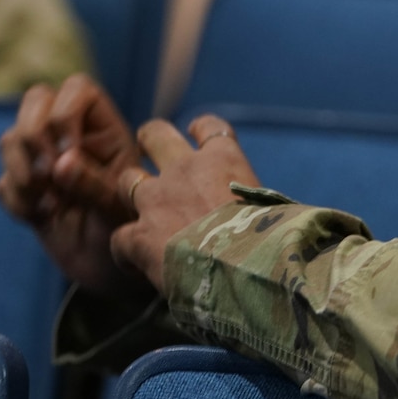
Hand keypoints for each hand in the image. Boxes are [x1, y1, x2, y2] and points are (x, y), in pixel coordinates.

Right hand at [0, 75, 147, 295]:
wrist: (112, 271)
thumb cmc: (129, 232)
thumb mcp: (121, 208)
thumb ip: (94, 183)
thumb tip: (60, 163)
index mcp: (105, 130)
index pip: (78, 89)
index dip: (66, 113)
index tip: (70, 151)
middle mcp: (72, 137)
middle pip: (35, 99)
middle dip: (32, 133)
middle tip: (46, 173)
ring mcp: (43, 162)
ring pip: (11, 138)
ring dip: (21, 169)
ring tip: (46, 201)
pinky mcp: (25, 191)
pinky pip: (3, 182)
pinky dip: (16, 199)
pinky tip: (40, 217)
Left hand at [110, 115, 260, 288]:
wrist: (246, 270)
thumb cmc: (273, 241)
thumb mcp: (276, 208)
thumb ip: (261, 202)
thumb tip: (278, 216)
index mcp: (224, 160)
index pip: (209, 127)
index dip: (202, 131)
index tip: (198, 136)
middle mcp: (184, 170)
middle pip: (155, 135)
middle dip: (150, 141)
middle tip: (147, 153)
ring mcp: (156, 200)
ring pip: (127, 179)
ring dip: (130, 193)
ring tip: (140, 214)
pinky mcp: (139, 236)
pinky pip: (119, 238)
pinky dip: (126, 252)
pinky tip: (137, 266)